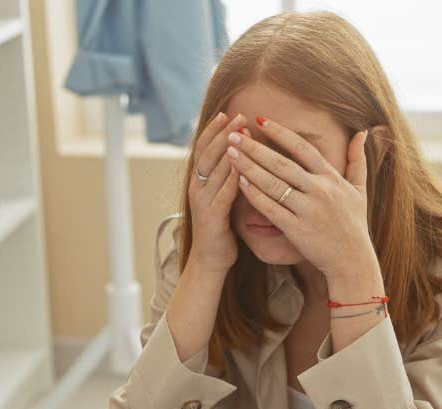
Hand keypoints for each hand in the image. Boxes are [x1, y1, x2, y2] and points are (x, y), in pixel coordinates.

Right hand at [188, 112, 247, 272]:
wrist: (210, 262)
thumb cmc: (220, 231)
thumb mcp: (221, 200)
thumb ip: (225, 180)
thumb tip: (239, 158)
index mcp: (198, 182)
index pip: (204, 149)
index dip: (215, 130)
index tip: (229, 113)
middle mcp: (197, 189)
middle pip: (208, 153)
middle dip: (223, 133)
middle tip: (239, 115)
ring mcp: (202, 202)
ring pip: (215, 169)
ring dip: (230, 150)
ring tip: (243, 133)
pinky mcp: (212, 217)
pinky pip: (224, 193)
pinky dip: (234, 178)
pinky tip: (245, 166)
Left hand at [228, 117, 376, 279]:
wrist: (352, 261)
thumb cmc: (355, 226)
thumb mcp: (360, 190)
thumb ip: (358, 160)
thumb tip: (362, 132)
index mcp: (331, 178)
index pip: (302, 148)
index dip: (280, 133)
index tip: (260, 120)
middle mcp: (319, 190)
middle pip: (281, 163)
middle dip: (255, 147)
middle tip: (234, 134)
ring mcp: (307, 210)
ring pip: (273, 183)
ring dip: (249, 167)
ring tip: (230, 154)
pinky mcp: (297, 230)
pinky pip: (271, 209)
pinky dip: (255, 195)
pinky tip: (240, 183)